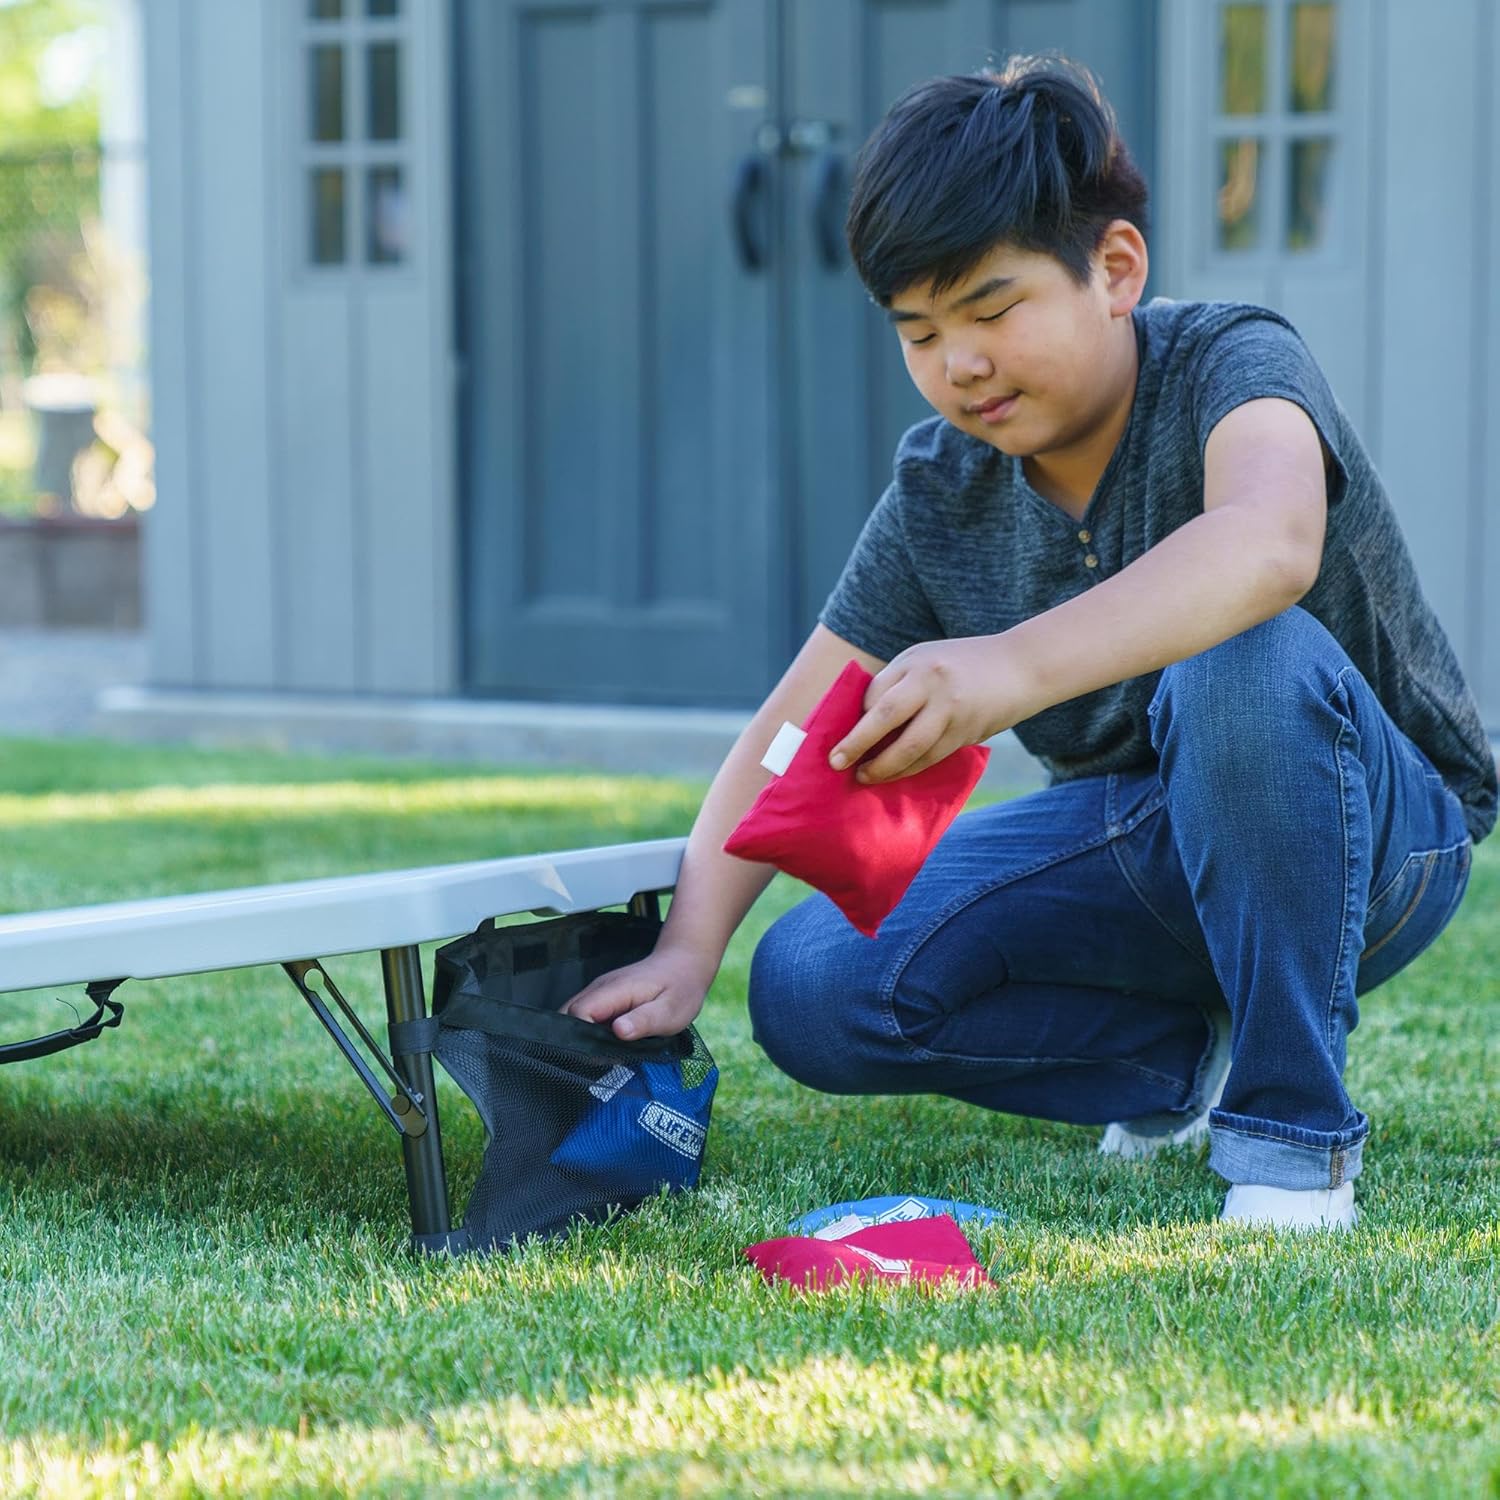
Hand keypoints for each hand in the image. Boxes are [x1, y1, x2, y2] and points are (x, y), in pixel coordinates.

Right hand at [559, 947, 712, 1040]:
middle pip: (568, 1015)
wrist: (684, 963)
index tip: (602, 1055)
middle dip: (578, 1041)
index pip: (578, 1013)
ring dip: (584, 1037)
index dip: (583, 1038)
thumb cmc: (681, 989)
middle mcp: (599, 988)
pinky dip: (590, 1032)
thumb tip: (619, 1031)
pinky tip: (609, 1044)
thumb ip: (644, 1020)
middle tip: (603, 1060)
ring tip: (607, 1054)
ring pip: (572, 1016)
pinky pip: (584, 1016)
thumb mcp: (670, 1011)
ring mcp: (599, 991)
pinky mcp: (602, 997)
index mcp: (614, 990)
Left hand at [828, 635, 1029, 784]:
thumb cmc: (965, 664)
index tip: (838, 739)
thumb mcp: (927, 659)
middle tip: (837, 764)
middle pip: (884, 718)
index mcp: (915, 661)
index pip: (874, 695)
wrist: (1023, 665)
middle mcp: (930, 681)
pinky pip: (931, 757)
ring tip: (865, 776)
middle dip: (856, 744)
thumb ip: (899, 684)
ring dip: (884, 767)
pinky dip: (910, 768)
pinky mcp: (967, 731)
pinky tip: (896, 774)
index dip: (855, 721)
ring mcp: (951, 708)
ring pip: (910, 747)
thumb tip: (863, 721)